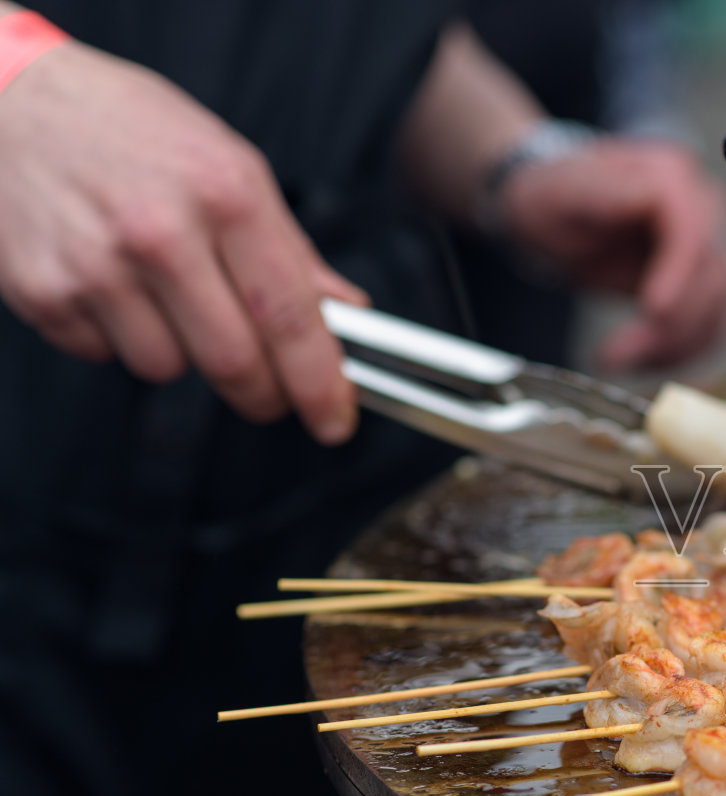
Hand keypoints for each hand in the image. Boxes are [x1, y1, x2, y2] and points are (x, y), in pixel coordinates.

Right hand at [0, 39, 364, 443]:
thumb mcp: (228, 163)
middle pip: (235, 364)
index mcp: (225, 192)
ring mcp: (96, 265)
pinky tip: (110, 282)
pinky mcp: (43, 292)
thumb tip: (346, 311)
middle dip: (262, 394)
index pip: (289, 317)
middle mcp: (161, 231)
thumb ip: (290, 248)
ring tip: (164, 291)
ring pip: (168, 369)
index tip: (336, 421)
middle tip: (268, 390)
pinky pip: (105, 355)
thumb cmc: (129, 128)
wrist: (8, 98)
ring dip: (181, 352)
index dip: (320, 384)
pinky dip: (118, 336)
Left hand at [498, 139, 725, 370]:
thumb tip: (652, 195)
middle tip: (620, 354)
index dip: (681, 275)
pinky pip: (711, 322)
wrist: (556, 212)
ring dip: (675, 344)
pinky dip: (681, 350)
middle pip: (712, 275)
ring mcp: (707, 245)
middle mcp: (701, 207)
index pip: (695, 232)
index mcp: (670, 177)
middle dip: (672, 324)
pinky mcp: (702, 280)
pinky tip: (643, 359)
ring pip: (717, 306)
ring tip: (622, 359)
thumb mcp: (564, 190)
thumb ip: (606, 191)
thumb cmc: (556, 196)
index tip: (653, 311)